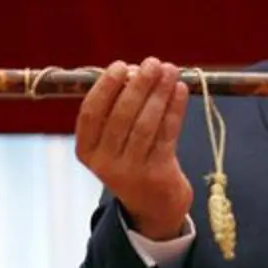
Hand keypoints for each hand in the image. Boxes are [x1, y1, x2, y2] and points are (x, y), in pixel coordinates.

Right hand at [75, 58, 191, 240]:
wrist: (153, 204)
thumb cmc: (133, 157)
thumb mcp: (115, 140)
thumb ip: (119, 108)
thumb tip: (138, 70)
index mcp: (87, 150)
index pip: (91, 113)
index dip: (106, 87)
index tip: (121, 65)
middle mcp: (104, 162)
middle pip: (121, 116)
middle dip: (139, 85)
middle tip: (153, 62)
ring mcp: (130, 171)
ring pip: (145, 124)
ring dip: (159, 93)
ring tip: (170, 70)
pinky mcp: (157, 174)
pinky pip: (167, 134)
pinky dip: (174, 108)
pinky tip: (180, 89)